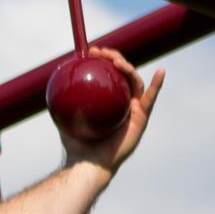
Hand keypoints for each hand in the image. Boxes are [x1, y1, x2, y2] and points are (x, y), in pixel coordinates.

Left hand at [59, 47, 164, 174]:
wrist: (88, 162)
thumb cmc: (76, 142)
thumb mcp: (63, 115)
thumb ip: (61, 99)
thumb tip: (53, 77)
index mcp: (105, 99)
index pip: (105, 74)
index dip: (100, 60)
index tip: (89, 51)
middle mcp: (120, 101)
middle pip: (121, 73)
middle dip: (112, 57)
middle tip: (99, 52)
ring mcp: (132, 108)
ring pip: (134, 81)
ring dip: (126, 66)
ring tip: (116, 60)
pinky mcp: (142, 117)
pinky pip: (151, 98)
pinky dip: (158, 84)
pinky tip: (161, 71)